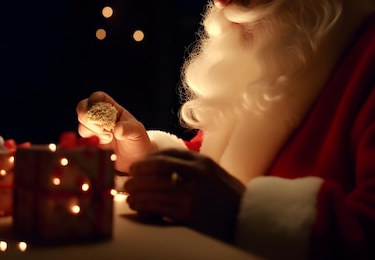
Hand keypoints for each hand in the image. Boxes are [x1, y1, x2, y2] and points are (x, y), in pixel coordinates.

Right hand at [77, 91, 153, 172]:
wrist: (136, 159)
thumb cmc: (138, 141)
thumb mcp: (138, 132)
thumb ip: (129, 128)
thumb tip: (117, 129)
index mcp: (112, 109)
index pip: (98, 97)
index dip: (94, 99)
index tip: (97, 110)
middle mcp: (100, 118)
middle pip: (83, 109)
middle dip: (88, 118)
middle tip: (102, 129)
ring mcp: (94, 131)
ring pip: (81, 126)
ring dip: (91, 133)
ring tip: (108, 139)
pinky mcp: (91, 145)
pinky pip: (82, 142)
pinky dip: (88, 144)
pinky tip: (101, 147)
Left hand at [124, 148, 245, 242]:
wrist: (246, 219)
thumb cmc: (227, 197)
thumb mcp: (213, 173)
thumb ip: (191, 167)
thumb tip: (159, 167)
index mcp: (202, 162)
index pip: (166, 154)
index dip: (146, 160)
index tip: (136, 166)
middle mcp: (196, 174)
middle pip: (156, 169)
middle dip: (137, 175)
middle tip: (127, 181)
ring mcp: (192, 194)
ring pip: (153, 188)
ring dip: (136, 192)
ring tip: (129, 195)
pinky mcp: (187, 214)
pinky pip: (156, 206)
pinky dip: (142, 205)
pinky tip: (137, 206)